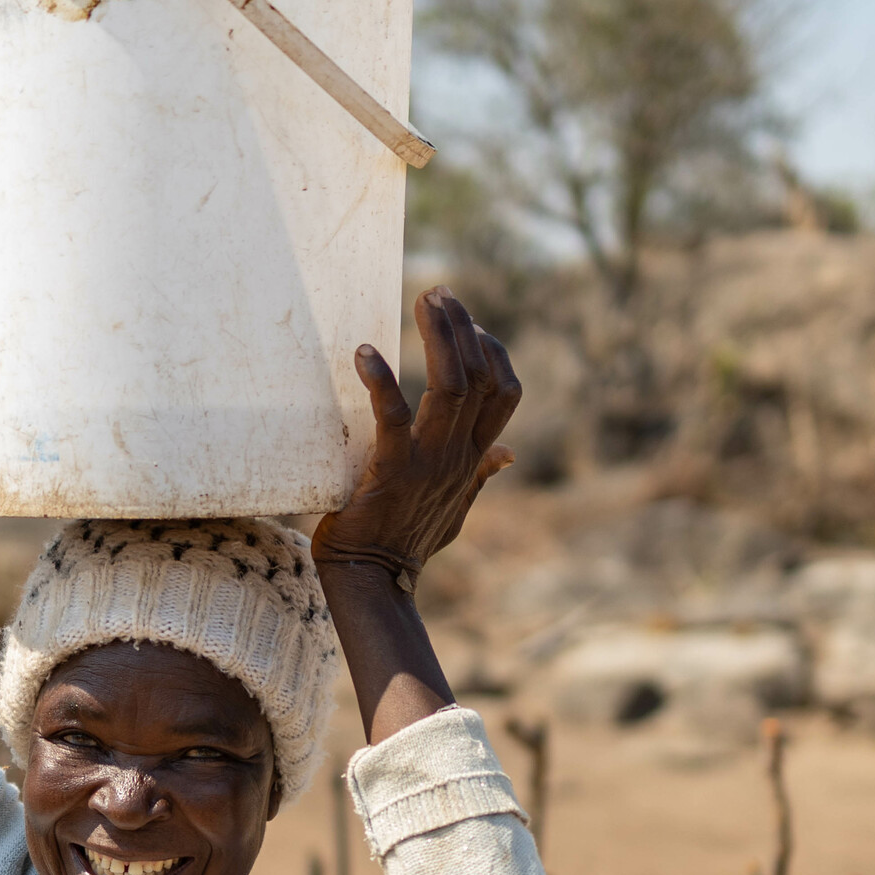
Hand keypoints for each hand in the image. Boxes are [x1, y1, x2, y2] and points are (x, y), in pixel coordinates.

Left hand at [312, 287, 519, 585]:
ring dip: (440, 336)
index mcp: (473, 459)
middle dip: (463, 327)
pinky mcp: (391, 469)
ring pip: (451, 385)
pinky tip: (366, 353)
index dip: (493, 352)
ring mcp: (428, 461)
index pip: (504, 393)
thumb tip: (508, 455)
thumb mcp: (456, 509)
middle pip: (479, 376)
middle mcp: (458, 455)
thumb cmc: (407, 543)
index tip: (472, 324)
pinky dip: (381, 380)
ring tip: (423, 300)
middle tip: (440, 293)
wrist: (374, 580)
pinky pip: (392, 415)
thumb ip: (481, 476)